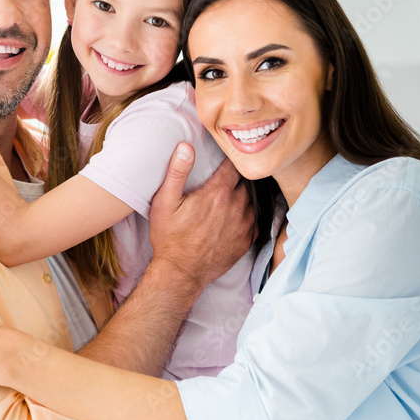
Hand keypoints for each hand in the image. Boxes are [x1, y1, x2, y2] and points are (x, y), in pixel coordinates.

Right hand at [149, 143, 253, 291]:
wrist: (180, 273)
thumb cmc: (170, 238)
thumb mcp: (164, 202)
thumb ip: (177, 172)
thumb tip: (186, 146)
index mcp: (217, 193)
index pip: (233, 166)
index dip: (229, 160)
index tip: (225, 158)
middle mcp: (235, 207)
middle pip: (245, 183)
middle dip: (236, 179)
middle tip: (226, 179)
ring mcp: (243, 225)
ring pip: (251, 201)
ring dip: (243, 197)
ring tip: (230, 197)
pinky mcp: (245, 241)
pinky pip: (254, 221)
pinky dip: (247, 215)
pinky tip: (235, 216)